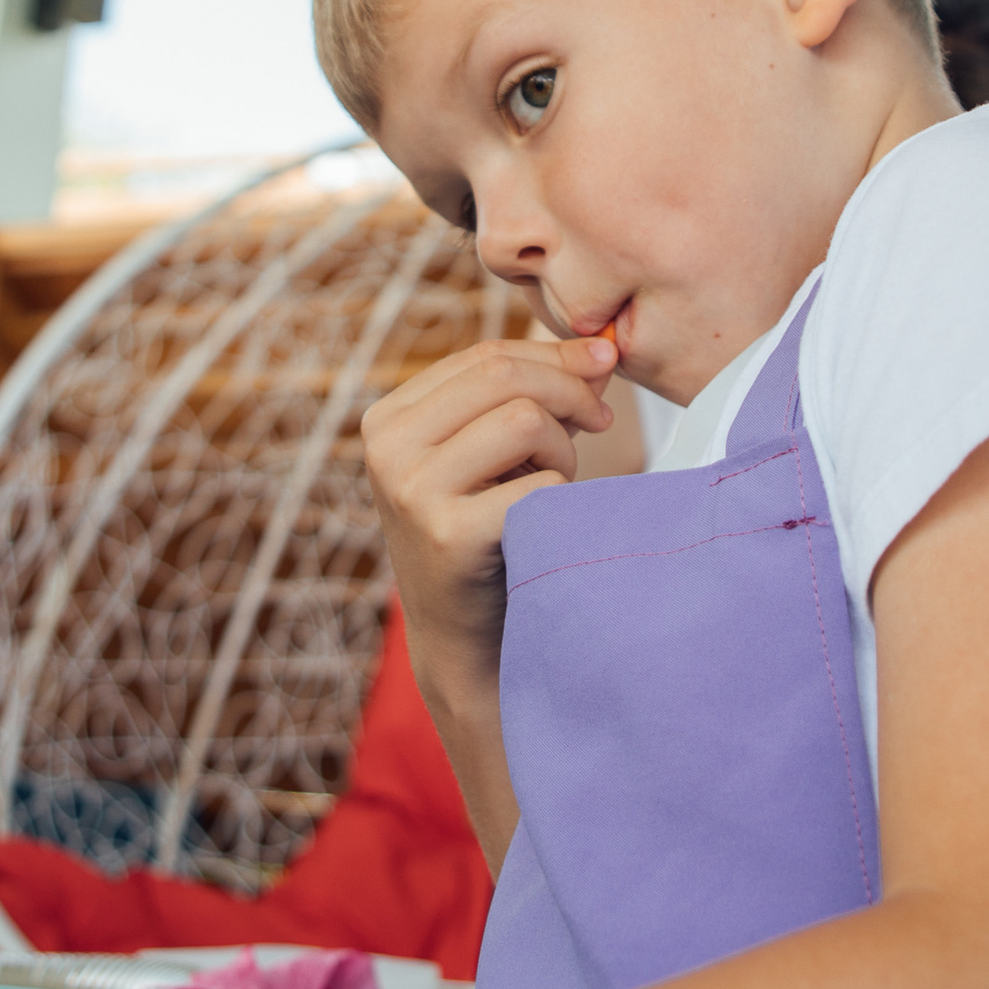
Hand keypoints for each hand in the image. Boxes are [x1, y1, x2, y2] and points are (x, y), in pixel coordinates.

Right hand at [360, 328, 616, 701]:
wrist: (468, 639)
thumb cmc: (490, 533)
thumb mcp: (496, 452)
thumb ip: (536, 394)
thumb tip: (602, 349)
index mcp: (389, 417)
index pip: (485, 356)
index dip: (556, 357)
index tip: (602, 371)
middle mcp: (386, 447)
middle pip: (504, 376)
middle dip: (570, 392)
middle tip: (601, 423)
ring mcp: (410, 491)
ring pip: (523, 420)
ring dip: (563, 449)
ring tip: (555, 483)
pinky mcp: (447, 534)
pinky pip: (538, 483)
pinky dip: (559, 496)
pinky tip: (544, 523)